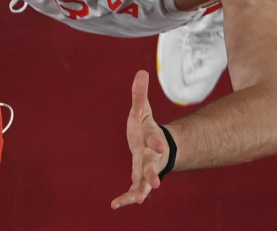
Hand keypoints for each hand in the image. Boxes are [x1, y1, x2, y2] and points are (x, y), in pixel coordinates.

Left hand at [111, 70, 170, 208]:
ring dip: (143, 190)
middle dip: (153, 174)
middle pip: (153, 167)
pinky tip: (115, 205)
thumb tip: (142, 71)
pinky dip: (126, 198)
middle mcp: (151, 157)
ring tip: (140, 200)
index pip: (156, 141)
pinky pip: (133, 190)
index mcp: (152, 140)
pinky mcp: (138, 179)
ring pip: (145, 183)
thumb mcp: (142, 110)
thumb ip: (140, 94)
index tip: (160, 144)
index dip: (157, 142)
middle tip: (156, 183)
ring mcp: (146, 170)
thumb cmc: (146, 129)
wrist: (154, 148)